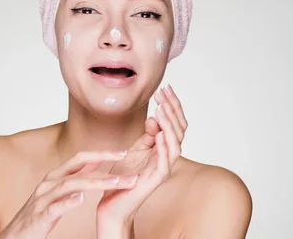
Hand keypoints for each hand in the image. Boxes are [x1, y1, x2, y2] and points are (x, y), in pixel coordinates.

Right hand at [0, 150, 137, 238]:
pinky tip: (82, 199)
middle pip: (78, 164)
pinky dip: (69, 202)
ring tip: (116, 182)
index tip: (124, 151)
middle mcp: (49, 183)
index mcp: (55, 176)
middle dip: (103, 159)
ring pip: (71, 184)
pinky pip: (55, 207)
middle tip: (126, 158)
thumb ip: (75, 177)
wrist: (14, 237)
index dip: (102, 152)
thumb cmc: (39, 214)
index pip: (81, 157)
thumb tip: (96, 162)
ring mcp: (43, 199)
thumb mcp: (58, 193)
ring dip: (96, 182)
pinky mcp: (39, 216)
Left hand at [96, 85, 187, 235]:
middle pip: (179, 130)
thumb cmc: (123, 177)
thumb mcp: (134, 150)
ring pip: (175, 143)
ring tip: (162, 108)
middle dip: (172, 109)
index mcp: (163, 148)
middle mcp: (167, 157)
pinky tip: (159, 131)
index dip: (171, 105)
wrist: (113, 203)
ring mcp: (163, 168)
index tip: (164, 88)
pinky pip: (166, 161)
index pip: (174, 123)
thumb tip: (154, 117)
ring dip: (169, 124)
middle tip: (163, 92)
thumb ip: (147, 135)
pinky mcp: (156, 179)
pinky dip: (164, 145)